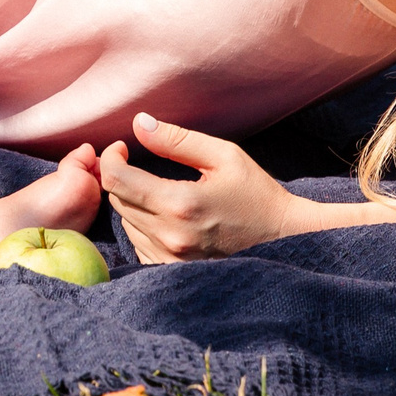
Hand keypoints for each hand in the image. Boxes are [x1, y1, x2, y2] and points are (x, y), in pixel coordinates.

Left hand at [99, 112, 314, 261]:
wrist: (285, 240)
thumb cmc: (257, 194)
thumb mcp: (224, 156)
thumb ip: (177, 139)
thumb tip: (139, 123)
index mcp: (180, 204)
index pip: (117, 181)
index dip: (110, 158)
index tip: (121, 148)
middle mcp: (170, 236)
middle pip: (118, 201)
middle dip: (122, 177)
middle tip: (136, 164)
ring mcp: (171, 259)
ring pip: (126, 223)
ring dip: (132, 202)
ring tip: (157, 191)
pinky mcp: (173, 271)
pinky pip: (138, 244)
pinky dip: (143, 227)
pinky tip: (165, 217)